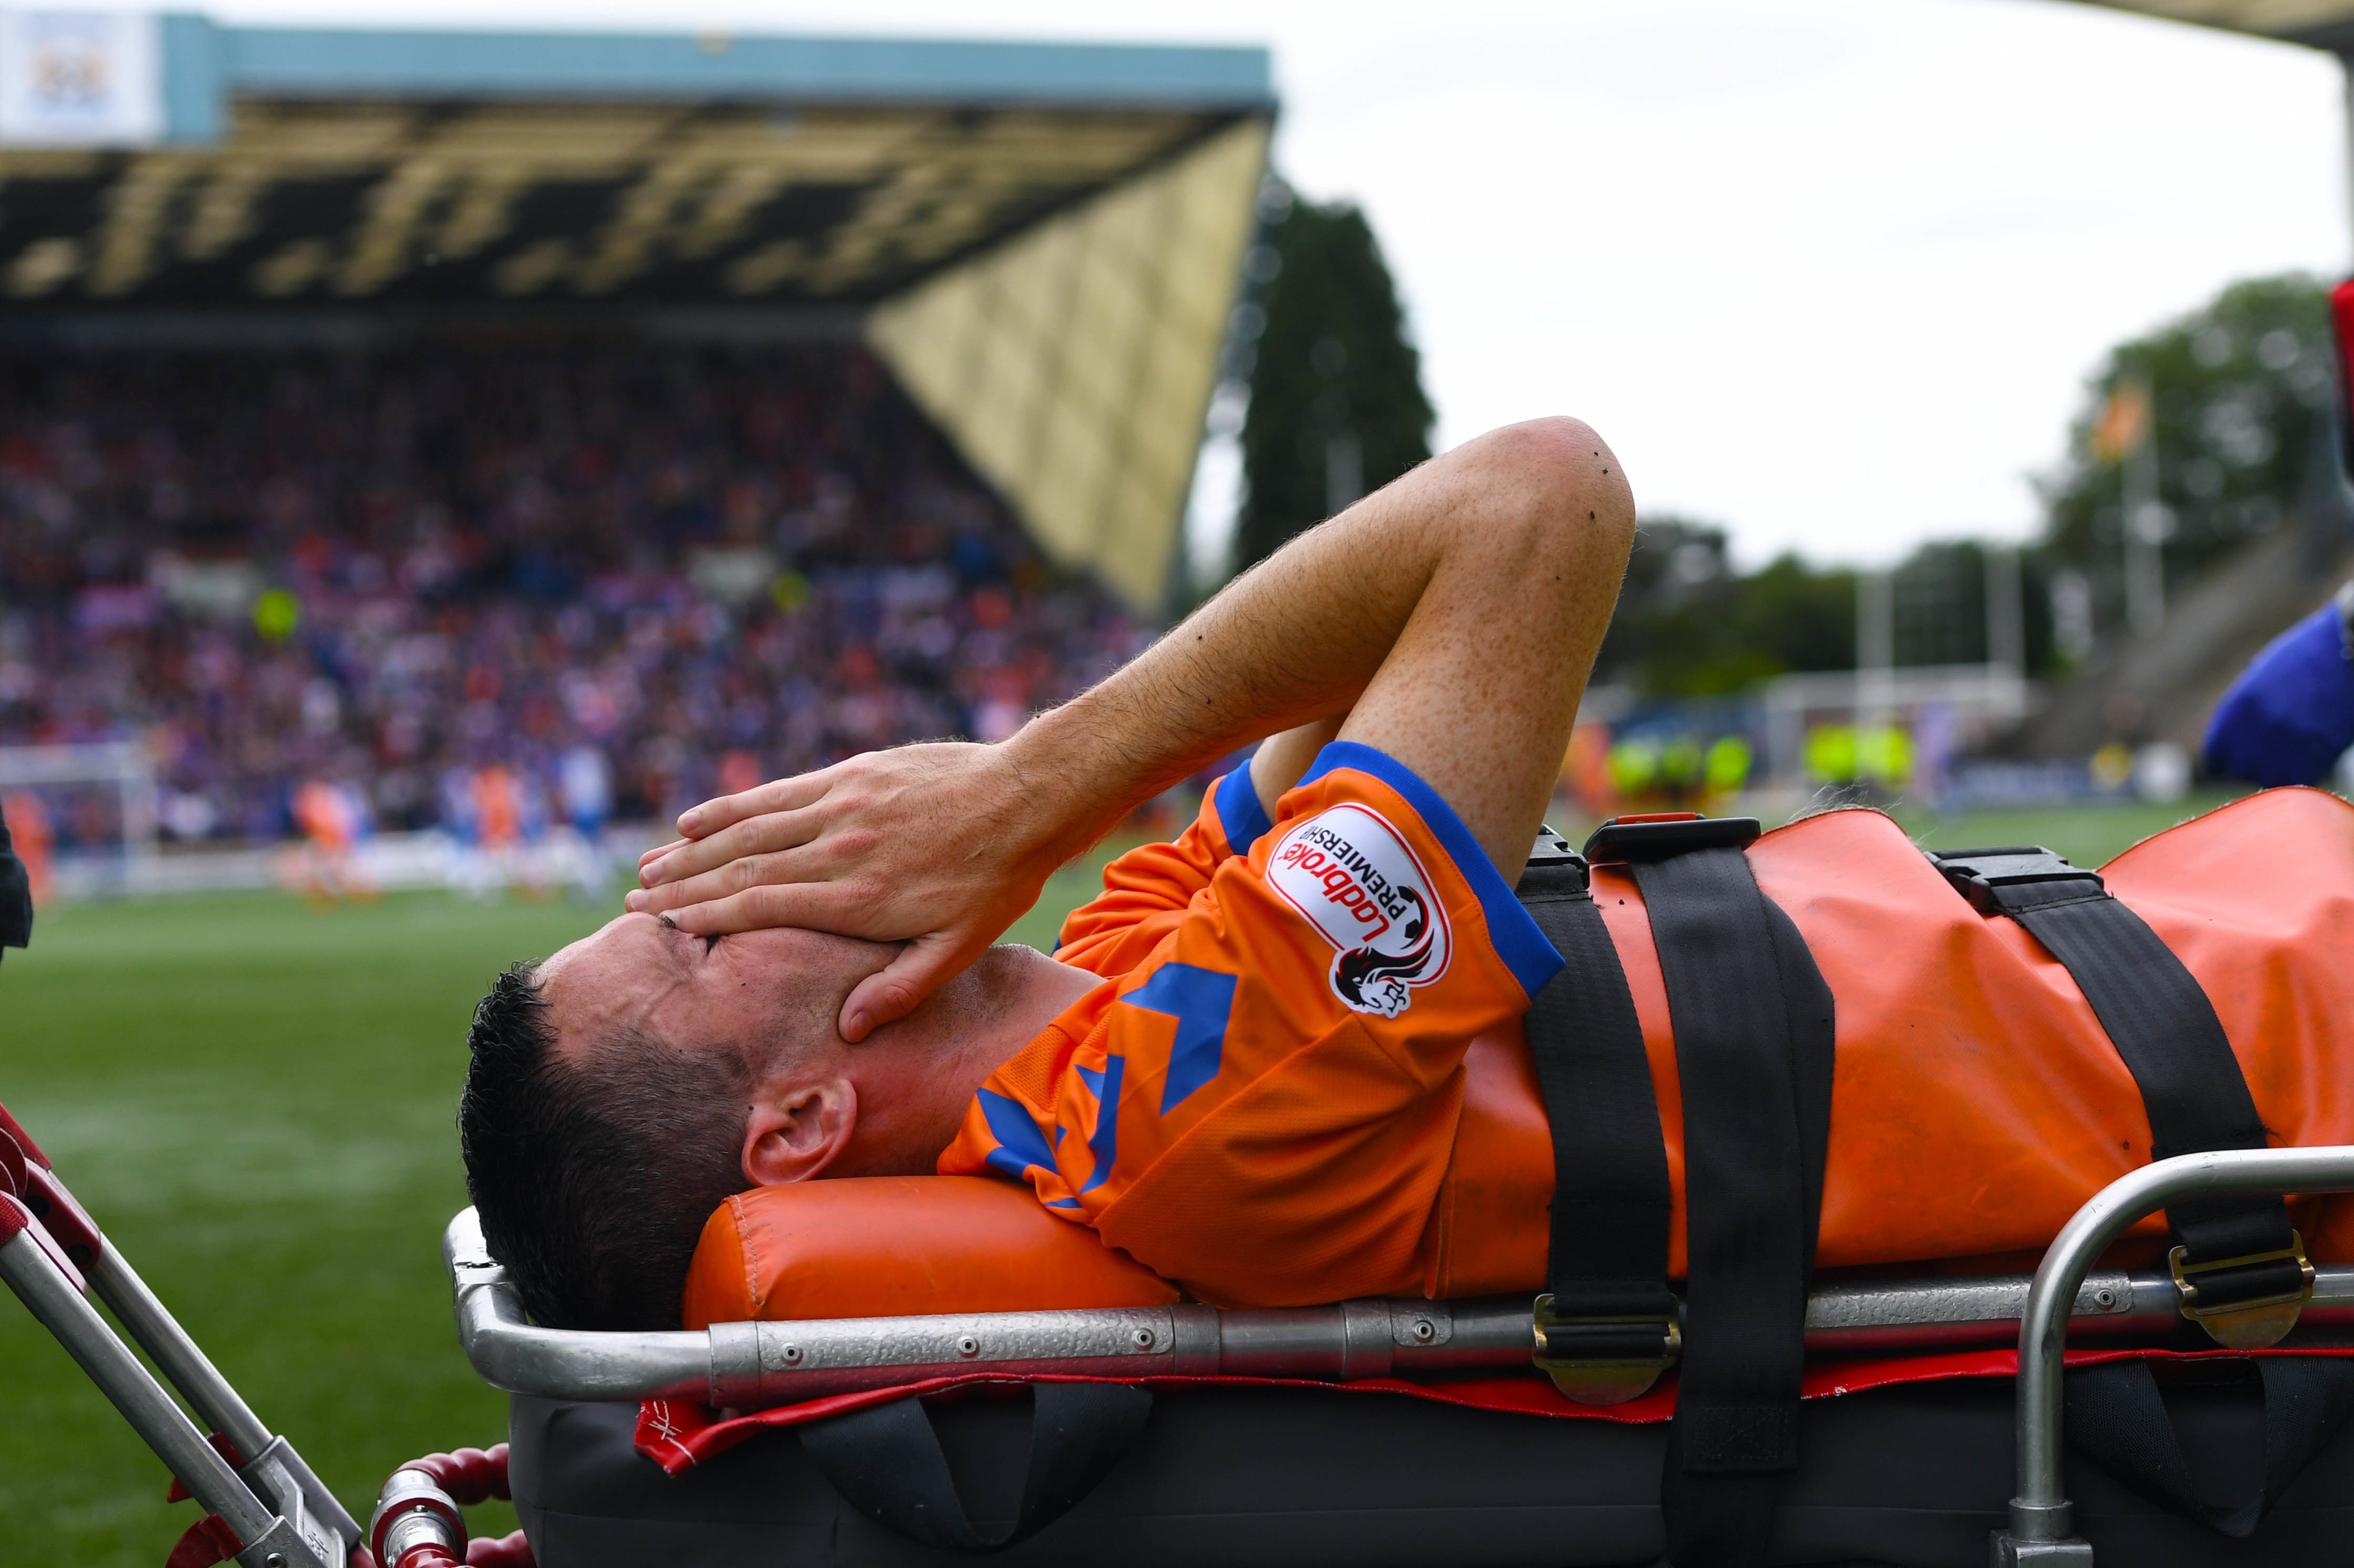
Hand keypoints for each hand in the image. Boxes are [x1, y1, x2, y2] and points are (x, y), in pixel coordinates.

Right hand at [625, 742, 1076, 1040]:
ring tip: (649, 864)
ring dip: (694, 847)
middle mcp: (838, 848)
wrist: (1028, 797)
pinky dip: (732, 806)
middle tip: (632, 901)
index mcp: (856, 897)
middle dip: (682, 885)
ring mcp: (842, 805)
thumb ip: (900, 987)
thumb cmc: (997, 880)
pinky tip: (694, 818)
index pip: (759, 907)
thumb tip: (849, 1030)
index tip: (661, 926)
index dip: (704, 916)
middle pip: (740, 867)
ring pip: (750, 828)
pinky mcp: (851, 774)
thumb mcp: (960, 947)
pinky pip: (779, 792)